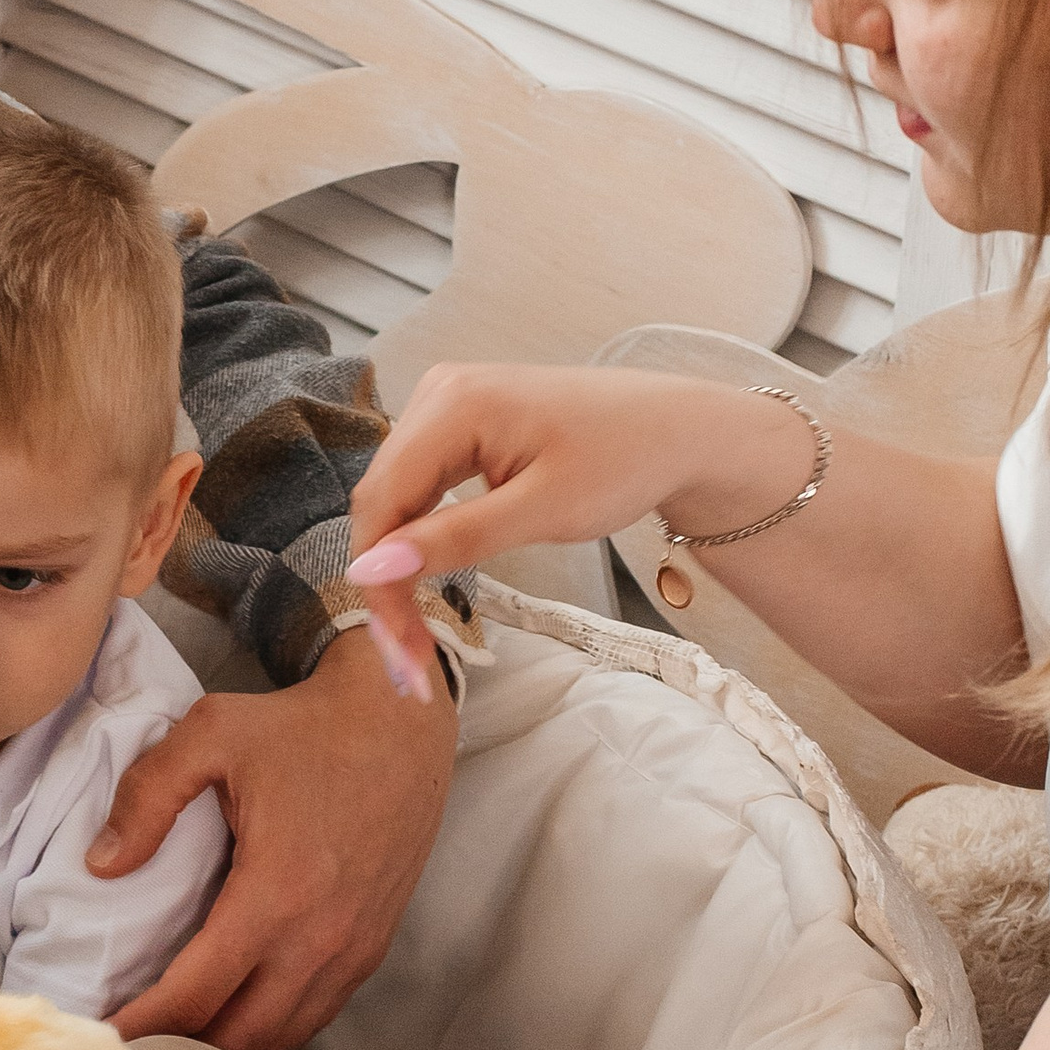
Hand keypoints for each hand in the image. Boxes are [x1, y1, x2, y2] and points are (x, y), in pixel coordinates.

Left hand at [93, 629, 454, 1049]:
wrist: (400, 723)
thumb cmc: (302, 728)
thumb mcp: (210, 733)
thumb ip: (148, 795)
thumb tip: (102, 864)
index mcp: (275, 893)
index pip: (196, 994)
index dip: (143, 1025)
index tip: (101, 1039)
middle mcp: (319, 938)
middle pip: (238, 1036)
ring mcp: (352, 950)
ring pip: (280, 1038)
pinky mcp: (371, 949)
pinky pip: (314, 1017)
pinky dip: (269, 1036)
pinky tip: (232, 1032)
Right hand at [341, 363, 804, 615]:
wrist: (680, 431)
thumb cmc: (626, 462)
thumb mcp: (542, 511)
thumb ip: (453, 540)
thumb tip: (369, 572)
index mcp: (453, 403)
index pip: (382, 501)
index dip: (377, 580)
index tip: (397, 649)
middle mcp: (437, 392)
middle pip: (382, 499)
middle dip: (385, 580)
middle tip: (407, 657)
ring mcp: (448, 403)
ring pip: (397, 496)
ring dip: (398, 564)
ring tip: (415, 632)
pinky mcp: (463, 422)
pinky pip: (422, 485)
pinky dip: (421, 537)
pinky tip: (428, 579)